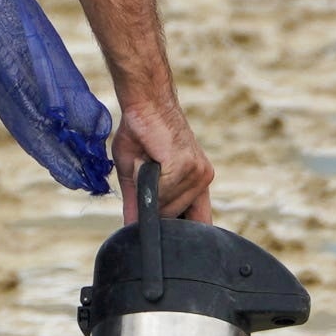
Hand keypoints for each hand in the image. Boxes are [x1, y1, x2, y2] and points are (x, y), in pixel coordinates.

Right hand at [112, 97, 212, 223]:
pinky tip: (146, 158)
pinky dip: (144, 179)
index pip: (200, 223)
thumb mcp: (136, 176)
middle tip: (144, 170)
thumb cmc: (141, 134)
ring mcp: (197, 173)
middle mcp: (203, 179)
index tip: (162, 232)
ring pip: (166, 207)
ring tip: (145, 160)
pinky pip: (159, 193)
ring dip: (146, 189)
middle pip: (173, 219)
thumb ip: (140, 204)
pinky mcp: (185, 166)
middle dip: (153, 206)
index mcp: (197, 183)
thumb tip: (132, 232)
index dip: (180, 232)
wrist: (144, 103)